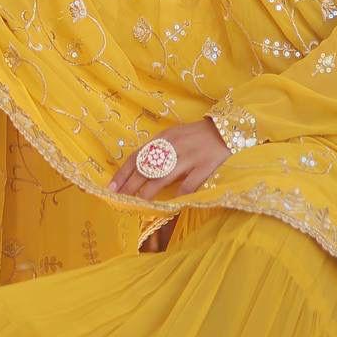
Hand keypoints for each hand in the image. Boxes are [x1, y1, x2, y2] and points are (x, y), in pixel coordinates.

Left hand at [107, 118, 230, 200]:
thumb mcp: (175, 136)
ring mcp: (189, 157)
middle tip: (118, 199)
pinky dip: (178, 196)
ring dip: (148, 192)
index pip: (137, 156)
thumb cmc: (196, 136)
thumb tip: (139, 171)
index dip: (123, 173)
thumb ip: (159, 150)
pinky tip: (170, 206)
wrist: (225, 130)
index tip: (111, 187)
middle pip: (147, 168)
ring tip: (137, 204)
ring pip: (163, 177)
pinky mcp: (204, 166)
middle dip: (130, 186)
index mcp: (164, 137)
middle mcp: (173, 146)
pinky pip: (188, 185)